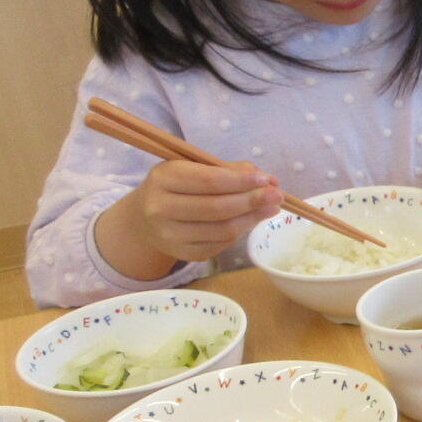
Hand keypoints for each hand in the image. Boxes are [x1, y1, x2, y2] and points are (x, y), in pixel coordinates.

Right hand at [121, 159, 282, 265]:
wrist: (144, 217)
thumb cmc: (177, 186)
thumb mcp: (193, 168)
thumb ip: (228, 170)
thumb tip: (268, 180)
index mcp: (163, 178)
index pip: (209, 181)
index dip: (242, 182)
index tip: (267, 180)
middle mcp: (161, 208)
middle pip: (218, 208)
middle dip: (252, 202)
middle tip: (277, 196)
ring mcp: (170, 235)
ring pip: (222, 230)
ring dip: (252, 219)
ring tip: (271, 208)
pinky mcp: (183, 254)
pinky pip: (220, 244)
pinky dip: (239, 232)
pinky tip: (249, 221)